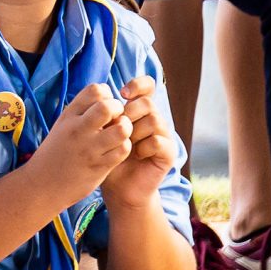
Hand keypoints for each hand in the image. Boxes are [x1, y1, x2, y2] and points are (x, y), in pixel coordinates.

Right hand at [25, 82, 132, 207]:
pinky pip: (124, 150)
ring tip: (120, 133)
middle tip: (117, 118)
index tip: (105, 105)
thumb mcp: (62, 125)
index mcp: (68, 115)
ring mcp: (89, 148)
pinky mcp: (100, 166)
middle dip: (119, 109)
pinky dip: (125, 146)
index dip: (107, 94)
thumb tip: (105, 95)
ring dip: (126, 128)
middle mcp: (78, 129)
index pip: (95, 90)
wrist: (43, 183)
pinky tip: (118, 148)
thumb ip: (82, 112)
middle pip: (108, 107)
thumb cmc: (55, 151)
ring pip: (121, 129)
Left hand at [102, 76, 179, 206]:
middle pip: (147, 103)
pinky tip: (134, 155)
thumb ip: (106, 111)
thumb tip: (101, 91)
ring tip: (124, 144)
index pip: (147, 86)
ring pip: (153, 120)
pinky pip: (157, 141)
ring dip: (134, 132)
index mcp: (139, 110)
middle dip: (129, 113)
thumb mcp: (102, 129)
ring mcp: (164, 136)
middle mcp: (154, 120)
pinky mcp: (169, 153)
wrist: (116, 185)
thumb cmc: (106, 154)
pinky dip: (142, 147)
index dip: (138, 84)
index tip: (122, 93)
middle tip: (117, 128)